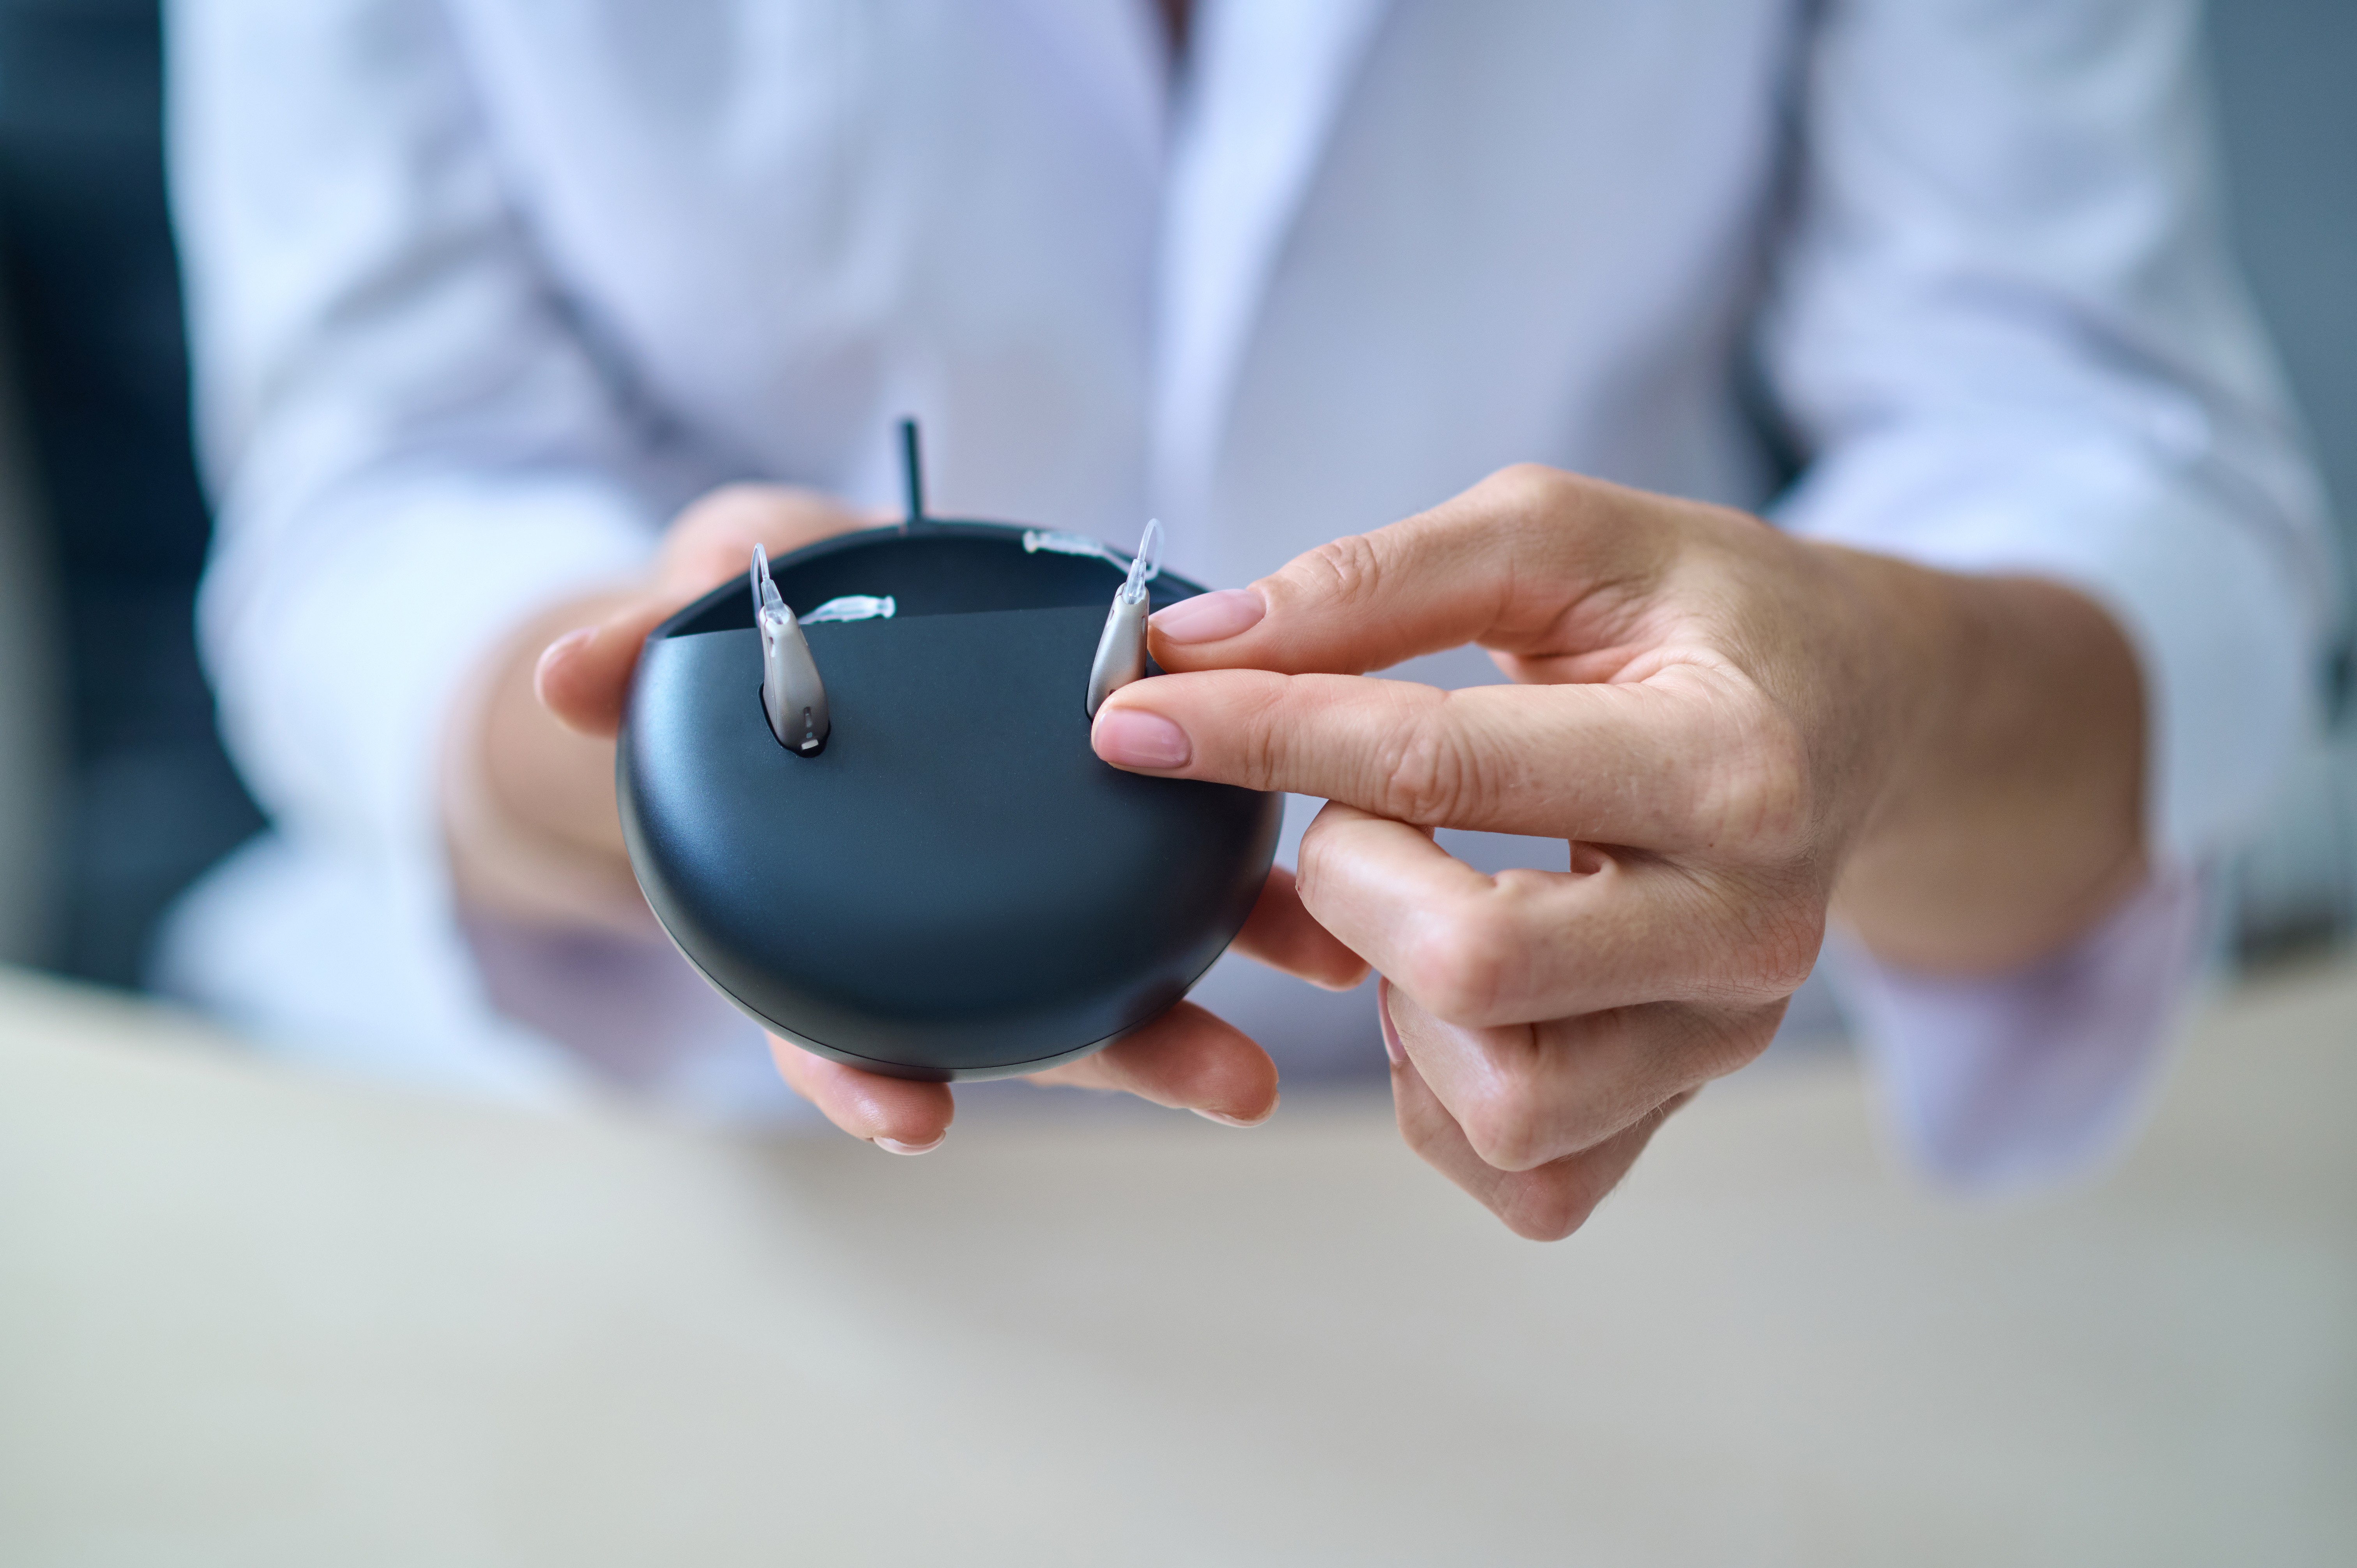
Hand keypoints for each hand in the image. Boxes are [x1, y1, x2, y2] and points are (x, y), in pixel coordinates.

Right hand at [453, 483, 1366, 1148]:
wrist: (822, 590)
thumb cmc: (748, 617)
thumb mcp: (690, 614)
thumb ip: (639, 651)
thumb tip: (561, 676)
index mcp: (826, 897)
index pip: (832, 1013)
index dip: (863, 1069)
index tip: (913, 1115)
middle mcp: (935, 913)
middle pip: (1020, 1012)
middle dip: (1120, 1053)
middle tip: (1225, 1086)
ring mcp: (1024, 875)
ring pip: (1119, 958)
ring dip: (1223, 985)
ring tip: (1324, 988)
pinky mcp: (1105, 809)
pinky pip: (1177, 863)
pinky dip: (1251, 890)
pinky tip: (1329, 898)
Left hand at [1091, 465, 2146, 1237]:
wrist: (1856, 714)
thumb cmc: (1699, 615)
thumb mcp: (1560, 537)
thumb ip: (1378, 581)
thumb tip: (1195, 648)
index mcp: (1728, 762)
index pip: (1437, 768)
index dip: (1256, 734)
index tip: (1134, 714)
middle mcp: (1745, 926)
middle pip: (1471, 967)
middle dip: (1346, 883)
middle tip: (1352, 820)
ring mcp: (1719, 1038)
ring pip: (1498, 1102)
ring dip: (1396, 1003)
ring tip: (1416, 902)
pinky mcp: (1682, 1105)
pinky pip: (1527, 1182)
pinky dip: (1441, 1097)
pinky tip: (1448, 993)